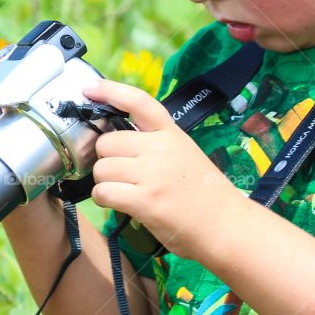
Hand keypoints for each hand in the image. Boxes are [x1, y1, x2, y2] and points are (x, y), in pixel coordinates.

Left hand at [83, 79, 244, 261]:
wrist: (225, 224)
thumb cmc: (203, 193)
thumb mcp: (184, 153)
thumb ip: (154, 142)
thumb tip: (115, 141)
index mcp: (170, 133)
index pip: (138, 102)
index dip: (110, 91)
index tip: (89, 89)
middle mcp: (160, 148)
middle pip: (106, 143)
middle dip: (106, 160)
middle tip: (122, 175)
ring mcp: (152, 174)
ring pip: (101, 169)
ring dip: (105, 182)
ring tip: (125, 191)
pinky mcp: (145, 200)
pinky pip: (103, 192)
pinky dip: (103, 199)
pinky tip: (118, 203)